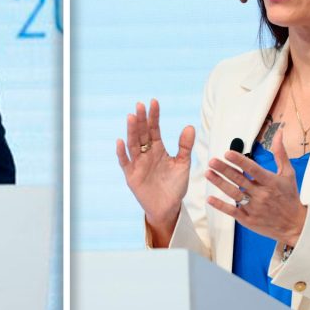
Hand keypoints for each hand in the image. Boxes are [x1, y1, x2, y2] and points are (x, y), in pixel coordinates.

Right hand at [116, 99, 194, 244]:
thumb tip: (189, 126)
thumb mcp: (183, 164)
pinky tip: (120, 142)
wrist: (168, 208)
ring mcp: (137, 164)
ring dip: (131, 131)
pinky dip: (122, 153)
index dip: (154, 116)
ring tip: (131, 117)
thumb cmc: (175, 186)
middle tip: (140, 105)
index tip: (154, 102)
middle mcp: (146, 154)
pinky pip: (125, 163)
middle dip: (141, 120)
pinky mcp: (131, 176)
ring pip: (133, 144)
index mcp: (158, 149)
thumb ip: (185, 146)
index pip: (154, 129)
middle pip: (142, 134)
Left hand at [205, 129, 307, 246]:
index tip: (227, 153)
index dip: (239, 161)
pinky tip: (210, 198)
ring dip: (220, 183)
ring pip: (234, 194)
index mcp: (271, 182)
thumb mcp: (288, 174)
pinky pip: (232, 211)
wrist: (295, 225)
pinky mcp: (249, 220)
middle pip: (240, 180)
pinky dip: (221, 205)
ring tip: (208, 173)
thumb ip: (280, 153)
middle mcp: (262, 194)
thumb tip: (279, 133)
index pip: (253, 169)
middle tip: (212, 161)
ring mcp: (254, 208)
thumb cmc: (290, 197)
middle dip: (224, 170)